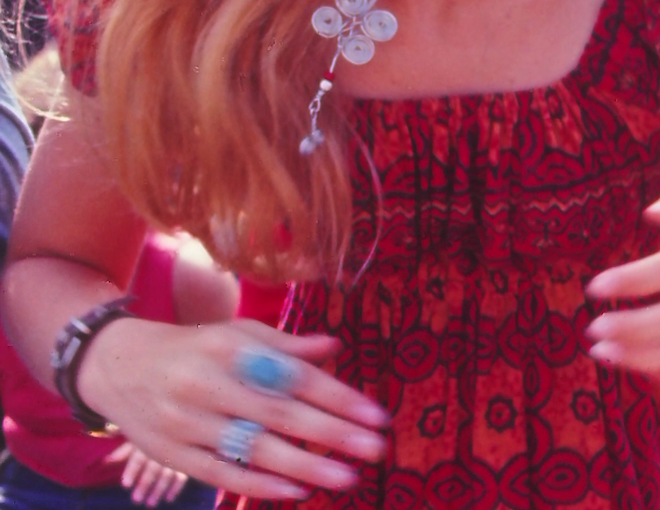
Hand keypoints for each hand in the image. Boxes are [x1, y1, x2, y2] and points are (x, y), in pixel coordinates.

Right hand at [76, 319, 389, 502]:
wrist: (117, 365)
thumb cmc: (195, 349)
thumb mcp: (238, 334)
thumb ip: (286, 346)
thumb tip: (335, 347)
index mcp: (231, 350)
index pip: (294, 377)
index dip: (338, 397)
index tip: (377, 415)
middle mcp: (209, 385)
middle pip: (279, 414)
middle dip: (333, 434)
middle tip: (376, 449)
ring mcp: (188, 422)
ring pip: (253, 449)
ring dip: (305, 466)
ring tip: (347, 478)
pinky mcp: (172, 453)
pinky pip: (221, 473)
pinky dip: (260, 484)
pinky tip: (298, 490)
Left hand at [106, 442, 189, 507]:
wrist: (178, 424)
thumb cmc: (151, 434)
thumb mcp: (137, 438)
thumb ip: (123, 451)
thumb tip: (106, 461)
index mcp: (147, 444)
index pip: (138, 459)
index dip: (131, 471)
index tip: (125, 484)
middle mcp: (161, 451)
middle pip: (152, 470)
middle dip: (144, 484)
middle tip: (136, 499)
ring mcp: (174, 456)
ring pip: (167, 475)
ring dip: (158, 490)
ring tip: (150, 503)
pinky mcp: (185, 462)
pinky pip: (182, 475)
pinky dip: (176, 487)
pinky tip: (169, 498)